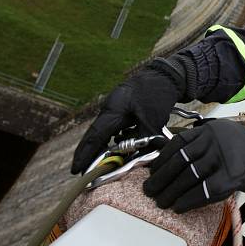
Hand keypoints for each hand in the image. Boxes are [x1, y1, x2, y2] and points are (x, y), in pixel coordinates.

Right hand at [71, 59, 184, 173]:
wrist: (169, 73)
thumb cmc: (158, 92)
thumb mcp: (153, 119)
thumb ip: (145, 140)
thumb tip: (141, 157)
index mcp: (113, 109)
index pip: (95, 136)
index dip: (85, 154)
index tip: (75, 170)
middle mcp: (112, 108)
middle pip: (97, 135)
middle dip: (91, 154)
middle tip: (85, 172)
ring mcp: (119, 106)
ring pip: (108, 131)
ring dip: (106, 147)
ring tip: (104, 163)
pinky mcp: (127, 107)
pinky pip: (118, 126)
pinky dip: (118, 139)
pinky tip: (123, 148)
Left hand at [143, 119, 244, 212]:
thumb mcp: (223, 136)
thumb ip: (201, 143)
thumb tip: (169, 159)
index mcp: (210, 130)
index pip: (178, 142)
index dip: (161, 159)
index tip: (152, 170)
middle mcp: (214, 140)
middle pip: (180, 160)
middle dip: (161, 178)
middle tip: (150, 189)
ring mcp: (223, 158)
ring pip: (188, 176)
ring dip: (171, 192)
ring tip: (162, 201)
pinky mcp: (231, 177)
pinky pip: (203, 191)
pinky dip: (188, 200)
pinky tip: (179, 206)